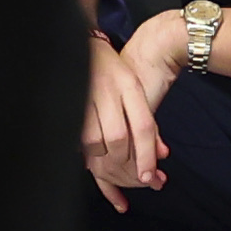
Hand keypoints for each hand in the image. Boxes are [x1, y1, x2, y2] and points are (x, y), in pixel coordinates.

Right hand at [81, 38, 172, 207]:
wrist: (84, 47)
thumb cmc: (115, 72)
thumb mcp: (137, 90)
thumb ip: (149, 123)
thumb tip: (161, 155)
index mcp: (127, 85)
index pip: (141, 126)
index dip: (146, 155)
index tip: (151, 178)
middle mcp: (106, 93)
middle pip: (118, 139)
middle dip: (130, 166)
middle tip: (146, 182)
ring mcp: (84, 102)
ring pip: (95, 146)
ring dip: (110, 168)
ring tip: (126, 179)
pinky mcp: (69, 111)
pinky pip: (79, 147)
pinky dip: (93, 167)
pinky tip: (107, 183)